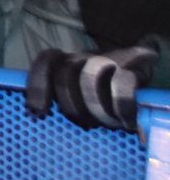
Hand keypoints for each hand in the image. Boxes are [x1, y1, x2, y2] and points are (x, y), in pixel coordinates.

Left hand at [26, 44, 157, 130]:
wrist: (142, 68)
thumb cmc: (106, 90)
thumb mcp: (81, 92)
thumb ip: (62, 97)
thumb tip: (36, 114)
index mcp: (68, 60)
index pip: (46, 60)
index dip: (38, 84)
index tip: (38, 111)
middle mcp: (85, 55)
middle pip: (65, 74)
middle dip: (71, 106)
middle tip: (84, 123)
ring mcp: (110, 58)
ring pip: (90, 77)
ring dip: (94, 107)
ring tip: (104, 123)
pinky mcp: (134, 68)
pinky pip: (122, 83)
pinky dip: (122, 106)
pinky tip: (126, 122)